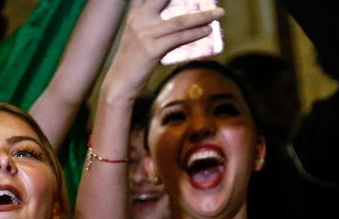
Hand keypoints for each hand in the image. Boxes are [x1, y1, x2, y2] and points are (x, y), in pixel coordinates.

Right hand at [105, 0, 223, 99]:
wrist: (118, 84)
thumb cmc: (133, 61)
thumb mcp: (139, 36)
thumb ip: (154, 23)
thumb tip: (182, 19)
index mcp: (135, 14)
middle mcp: (138, 20)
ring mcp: (144, 34)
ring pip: (179, 21)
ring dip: (203, 16)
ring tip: (219, 13)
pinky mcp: (150, 50)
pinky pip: (178, 39)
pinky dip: (195, 34)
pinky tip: (207, 31)